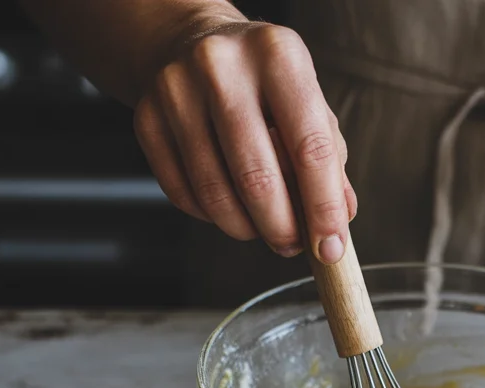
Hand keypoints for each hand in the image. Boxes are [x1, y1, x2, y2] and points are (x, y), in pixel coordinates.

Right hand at [132, 18, 356, 262]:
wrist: (190, 42)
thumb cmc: (262, 83)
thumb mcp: (306, 102)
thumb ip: (329, 160)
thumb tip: (338, 219)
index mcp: (278, 56)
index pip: (309, 147)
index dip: (323, 208)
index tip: (330, 248)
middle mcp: (223, 67)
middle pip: (257, 177)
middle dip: (281, 227)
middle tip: (292, 245)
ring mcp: (176, 90)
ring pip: (215, 193)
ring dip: (244, 227)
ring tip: (261, 228)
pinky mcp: (146, 118)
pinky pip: (182, 193)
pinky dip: (210, 216)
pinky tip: (227, 208)